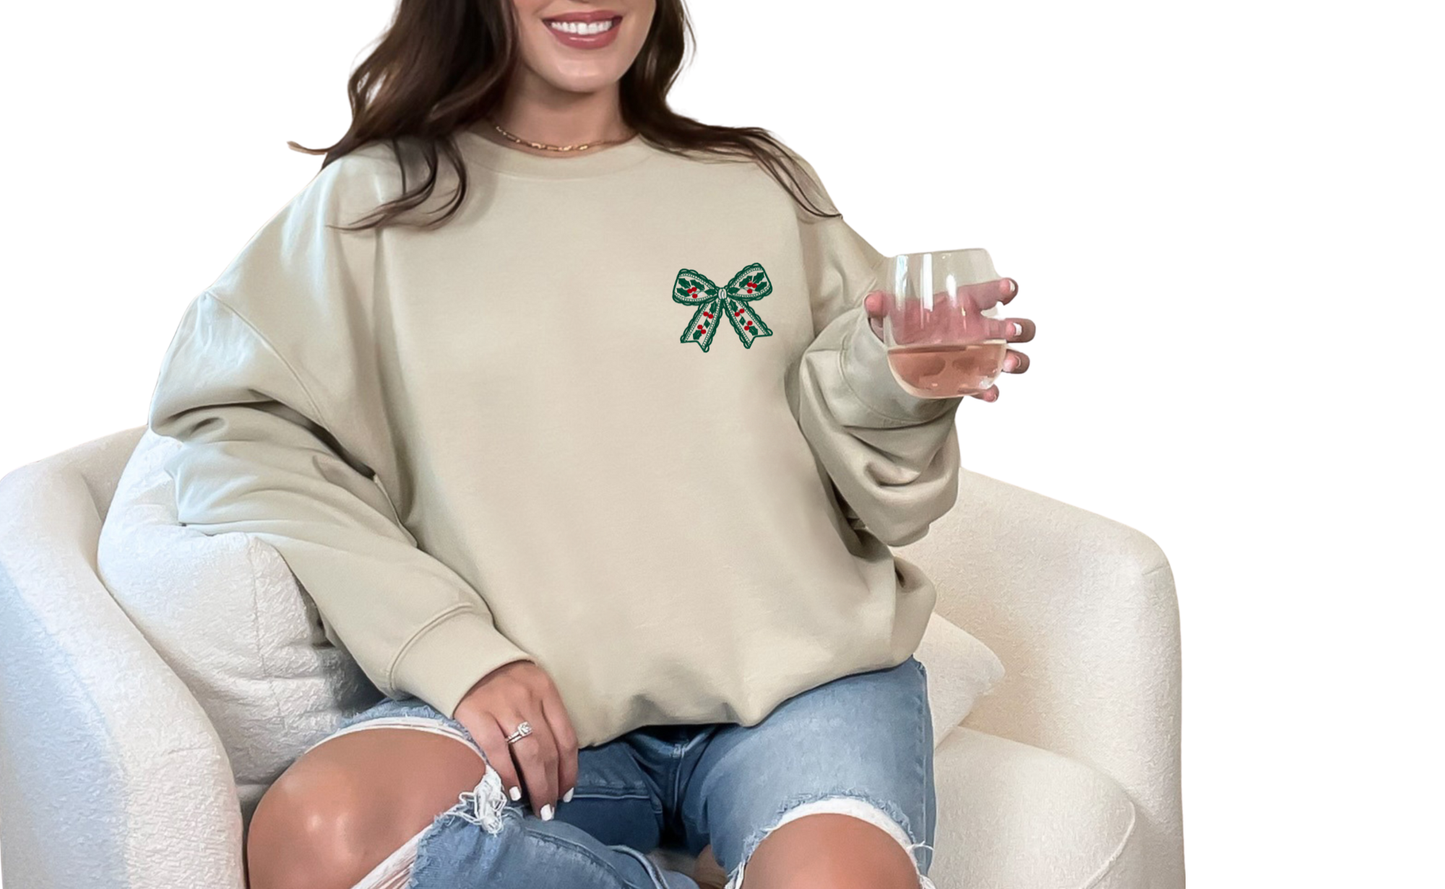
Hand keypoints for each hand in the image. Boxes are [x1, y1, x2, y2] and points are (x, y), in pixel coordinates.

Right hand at [453, 659, 579, 820]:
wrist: (459, 653)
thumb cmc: (497, 675)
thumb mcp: (529, 685)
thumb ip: (541, 713)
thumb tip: (552, 760)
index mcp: (546, 690)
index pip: (566, 736)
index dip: (570, 769)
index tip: (567, 792)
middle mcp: (529, 698)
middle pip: (549, 749)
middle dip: (553, 784)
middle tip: (550, 809)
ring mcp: (503, 706)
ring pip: (529, 753)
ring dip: (537, 784)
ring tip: (537, 807)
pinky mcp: (476, 713)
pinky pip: (497, 749)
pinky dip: (508, 774)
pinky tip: (513, 792)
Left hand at [863, 277, 1034, 401]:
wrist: (901, 356)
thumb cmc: (908, 325)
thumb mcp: (894, 314)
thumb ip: (883, 306)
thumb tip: (872, 301)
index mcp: (965, 304)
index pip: (990, 292)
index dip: (1003, 288)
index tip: (1009, 288)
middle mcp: (980, 329)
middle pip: (1014, 325)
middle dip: (1018, 327)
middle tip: (1011, 331)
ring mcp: (981, 355)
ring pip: (1011, 355)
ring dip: (1015, 359)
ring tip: (1008, 364)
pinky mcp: (972, 379)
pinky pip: (987, 385)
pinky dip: (989, 390)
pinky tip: (989, 394)